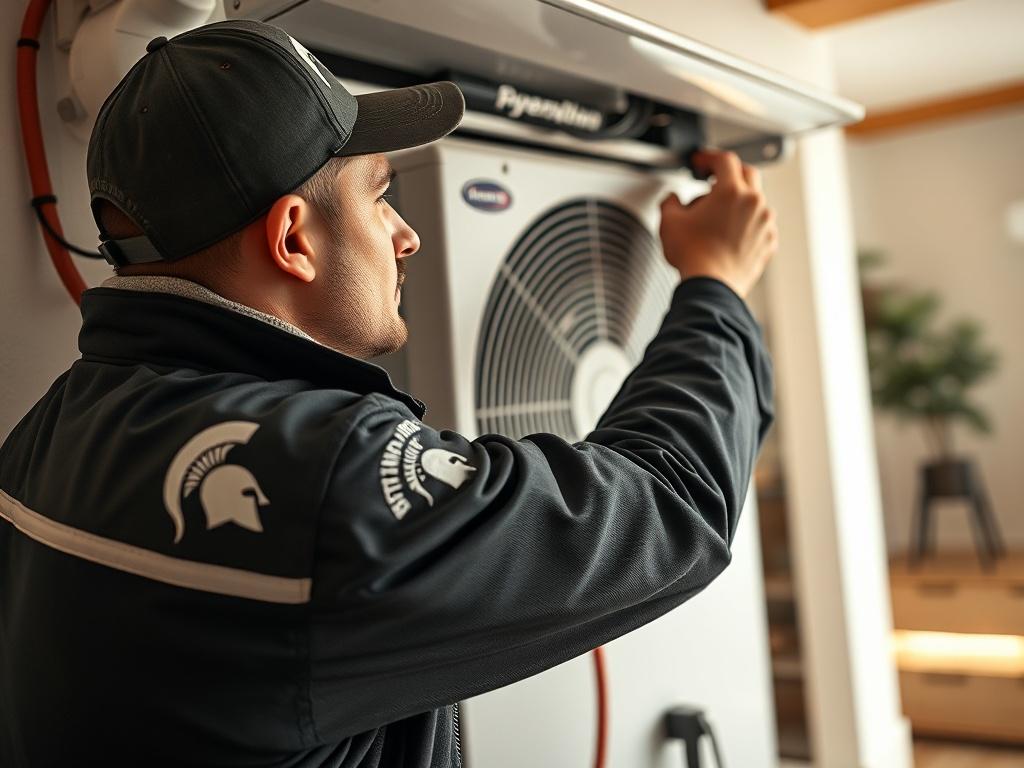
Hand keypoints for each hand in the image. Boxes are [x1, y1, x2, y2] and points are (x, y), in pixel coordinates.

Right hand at [659, 149, 777, 298]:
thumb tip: (672, 199)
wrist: (711, 287)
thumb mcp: (669, 222)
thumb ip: (670, 201)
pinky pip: (760, 224)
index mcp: (731, 192)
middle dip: (729, 174)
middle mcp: (754, 203)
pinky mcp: (768, 243)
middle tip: (712, 181)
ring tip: (717, 215)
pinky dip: (747, 223)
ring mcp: (764, 223)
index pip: (724, 161)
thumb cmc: (694, 257)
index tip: (701, 162)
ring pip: (755, 200)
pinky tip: (729, 233)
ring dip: (738, 201)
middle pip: (747, 174)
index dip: (709, 157)